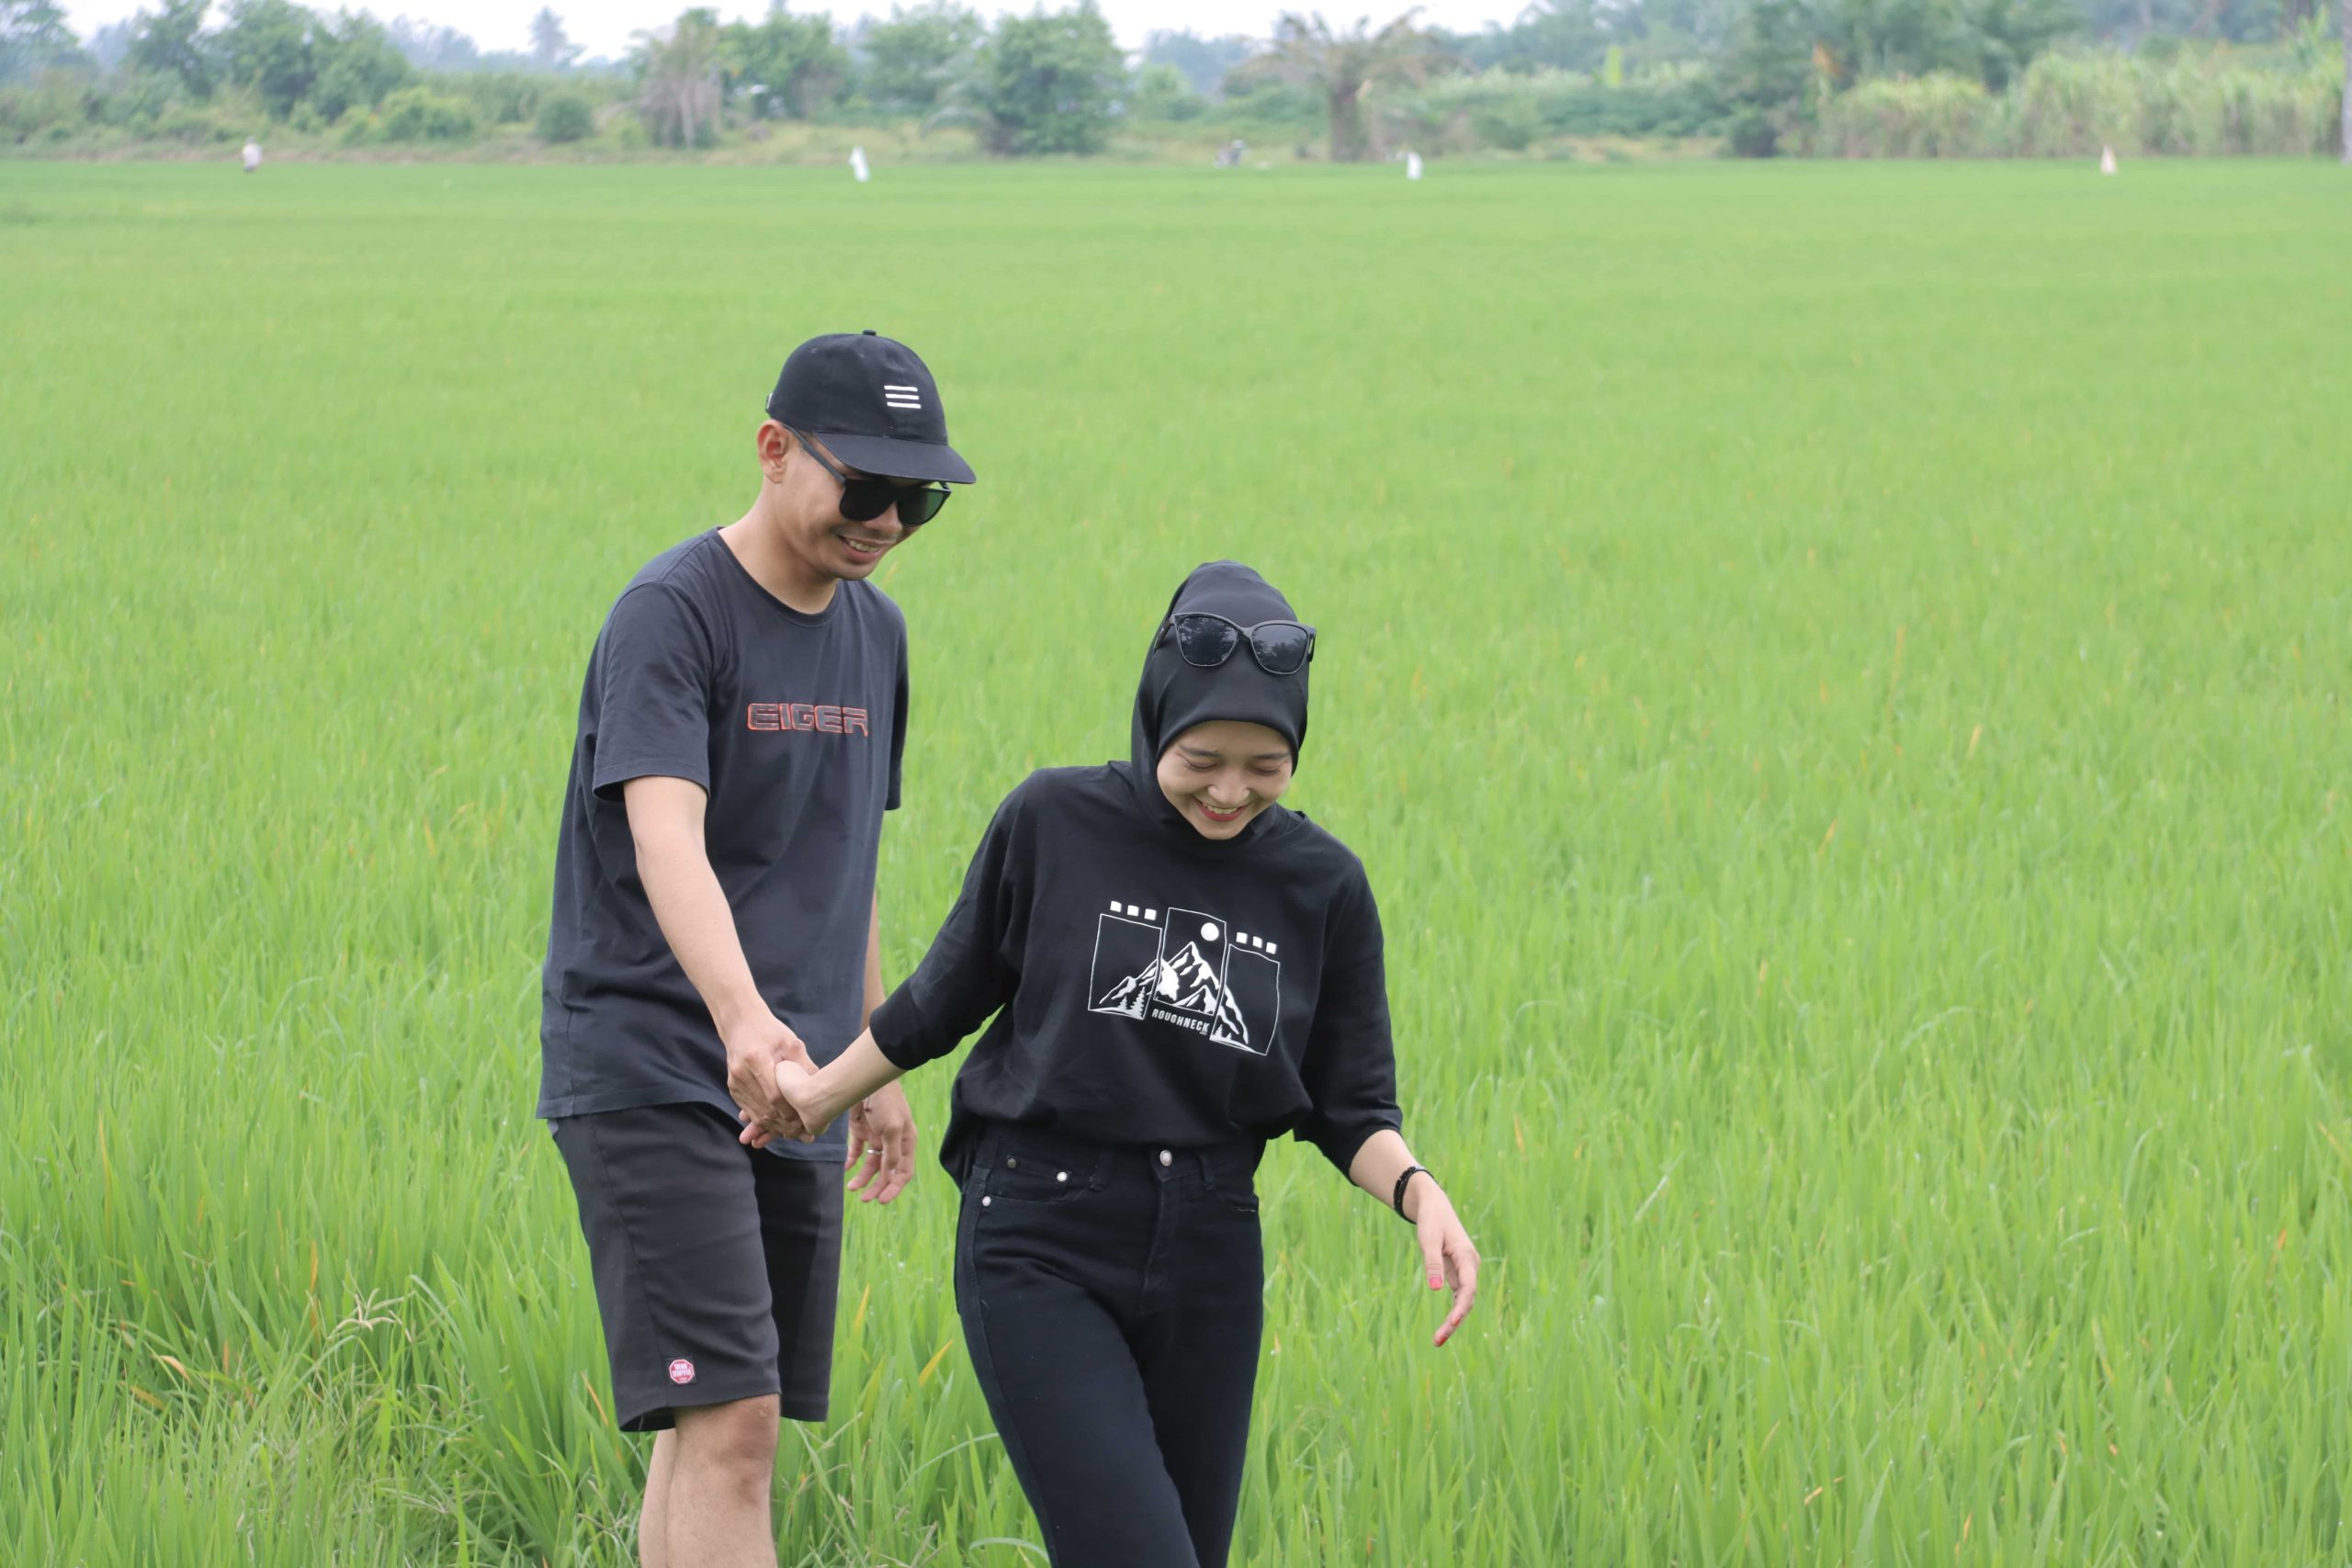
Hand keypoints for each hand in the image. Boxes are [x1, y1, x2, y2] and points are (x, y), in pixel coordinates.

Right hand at [723, 1007, 811, 1146]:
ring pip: (756, 1113)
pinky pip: (749, 1110)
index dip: (791, 1112)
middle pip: (765, 1109)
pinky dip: (764, 1121)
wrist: (741, 1024)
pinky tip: (779, 1128)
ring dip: (775, 1127)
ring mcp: (735, 1082)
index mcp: (757, 1058)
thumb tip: (822, 1089)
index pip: (775, 1095)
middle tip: (804, 1135)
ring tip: (795, 1135)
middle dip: (785, 1125)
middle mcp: (742, 1072)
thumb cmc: (771, 1032)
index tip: (806, 1121)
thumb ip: (804, 1066)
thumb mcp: (791, 1043)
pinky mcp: (733, 1088)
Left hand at [843, 1082, 916, 1204]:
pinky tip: (847, 1169)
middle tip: (864, 1199)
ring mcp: (877, 1137)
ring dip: (863, 1177)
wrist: (866, 1079)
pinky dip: (852, 1161)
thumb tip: (889, 1175)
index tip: (881, 1200)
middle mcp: (893, 1143)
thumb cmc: (886, 1102)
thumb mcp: (893, 1128)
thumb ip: (891, 1153)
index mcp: (906, 1142)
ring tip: (851, 1187)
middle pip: (886, 1172)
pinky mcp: (862, 1131)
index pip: (903, 1172)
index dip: (894, 1188)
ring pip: (871, 1165)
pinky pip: (857, 1151)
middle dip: (876, 1187)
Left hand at [1409, 1182, 1479, 1347]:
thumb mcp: (1428, 1240)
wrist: (1434, 1207)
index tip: (1452, 1323)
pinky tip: (1443, 1329)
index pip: (1468, 1288)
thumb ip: (1432, 1264)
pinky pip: (1458, 1297)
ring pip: (1463, 1301)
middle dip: (1454, 1321)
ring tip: (1437, 1340)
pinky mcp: (1458, 1274)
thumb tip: (1435, 1290)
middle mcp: (1471, 1266)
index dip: (1461, 1307)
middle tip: (1437, 1341)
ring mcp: (1466, 1271)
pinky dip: (1451, 1313)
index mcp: (1467, 1257)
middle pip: (1467, 1299)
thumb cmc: (1432, 1221)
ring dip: (1453, 1321)